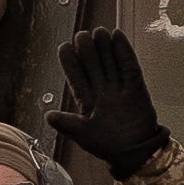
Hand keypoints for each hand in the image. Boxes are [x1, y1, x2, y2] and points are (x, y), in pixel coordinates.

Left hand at [48, 25, 167, 174]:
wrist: (135, 153)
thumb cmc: (108, 145)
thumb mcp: (83, 135)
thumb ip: (67, 124)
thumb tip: (47, 116)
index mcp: (87, 101)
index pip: (76, 77)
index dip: (70, 62)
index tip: (63, 47)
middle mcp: (102, 91)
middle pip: (93, 65)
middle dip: (87, 50)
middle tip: (81, 34)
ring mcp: (119, 88)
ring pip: (109, 63)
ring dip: (104, 47)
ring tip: (98, 31)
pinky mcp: (136, 88)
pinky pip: (129, 67)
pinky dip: (124, 52)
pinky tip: (118, 36)